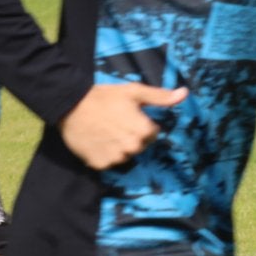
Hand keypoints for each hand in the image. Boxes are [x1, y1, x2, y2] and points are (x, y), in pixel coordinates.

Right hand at [59, 83, 188, 169]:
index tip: (129, 116)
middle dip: (132, 136)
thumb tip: (184, 94)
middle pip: (140, 146)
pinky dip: (105, 154)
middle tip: (116, 123)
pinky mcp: (99, 164)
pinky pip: (108, 162)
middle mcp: (131, 148)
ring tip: (105, 132)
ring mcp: (115, 158)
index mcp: (143, 131)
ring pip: (125, 155)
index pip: (153, 134)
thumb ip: (161, 97)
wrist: (70, 106)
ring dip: (119, 147)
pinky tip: (97, 141)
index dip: (142, 124)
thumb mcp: (135, 92)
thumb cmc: (105, 97)